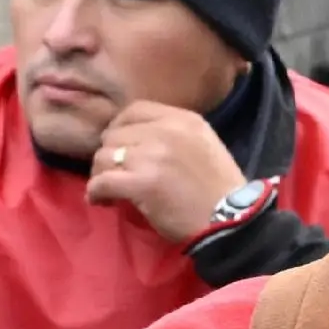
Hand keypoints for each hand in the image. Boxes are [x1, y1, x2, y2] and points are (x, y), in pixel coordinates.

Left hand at [87, 102, 246, 243]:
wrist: (232, 218)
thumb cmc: (219, 187)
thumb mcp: (204, 144)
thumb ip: (174, 134)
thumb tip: (136, 141)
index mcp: (184, 119)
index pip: (134, 110)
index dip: (119, 128)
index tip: (121, 148)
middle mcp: (167, 131)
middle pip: (114, 134)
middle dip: (109, 155)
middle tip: (114, 174)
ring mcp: (152, 155)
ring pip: (103, 157)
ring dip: (101, 174)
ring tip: (108, 191)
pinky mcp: (141, 183)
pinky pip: (101, 182)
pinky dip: (96, 193)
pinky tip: (103, 201)